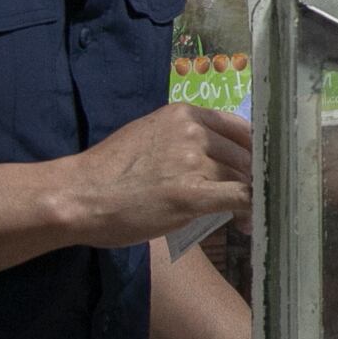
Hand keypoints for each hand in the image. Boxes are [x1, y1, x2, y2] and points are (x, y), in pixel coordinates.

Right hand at [59, 103, 251, 249]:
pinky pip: (240, 198)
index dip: (255, 151)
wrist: (78, 196)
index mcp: (184, 113)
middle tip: (257, 201)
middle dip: (256, 179)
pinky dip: (250, 212)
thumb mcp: (150, 137)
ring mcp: (194, 160)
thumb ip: (184, 140)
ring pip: (245, 177)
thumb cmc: (109, 172)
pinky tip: (247, 224)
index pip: (240, 127)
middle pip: (246, 153)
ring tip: (248, 219)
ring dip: (254, 199)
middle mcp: (193, 131)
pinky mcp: (192, 193)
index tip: (259, 170)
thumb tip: (218, 156)